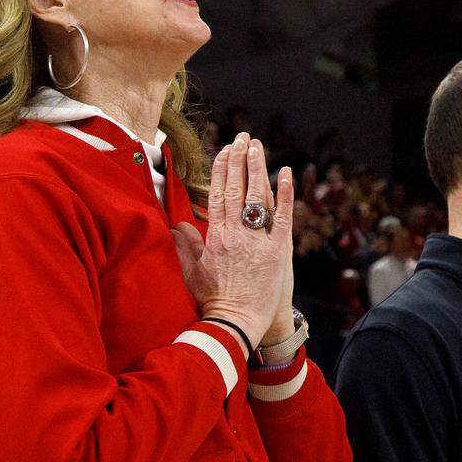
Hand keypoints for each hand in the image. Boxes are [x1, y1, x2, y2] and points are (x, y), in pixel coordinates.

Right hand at [172, 133, 293, 349]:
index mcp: (216, 237)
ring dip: (258, 169)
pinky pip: (283, 216)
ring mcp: (258, 240)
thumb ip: (185, 246)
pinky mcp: (278, 250)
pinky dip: (285, 193)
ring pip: (259, 196)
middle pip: (238, 189)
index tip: (224, 150)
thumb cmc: (215, 301)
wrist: (237, 324)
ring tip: (257, 147)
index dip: (222, 169)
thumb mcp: (193, 272)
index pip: (218, 194)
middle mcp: (236, 234)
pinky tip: (286, 173)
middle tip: (243, 138)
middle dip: (240, 160)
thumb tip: (175, 225)